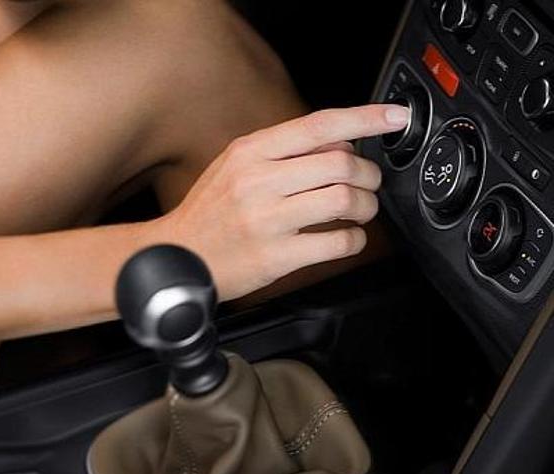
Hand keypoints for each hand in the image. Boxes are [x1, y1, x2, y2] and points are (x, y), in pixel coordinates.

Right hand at [154, 104, 409, 300]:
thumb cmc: (209, 213)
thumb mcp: (234, 167)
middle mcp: (257, 182)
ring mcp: (266, 220)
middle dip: (368, 174)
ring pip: (343, 199)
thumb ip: (281, 152)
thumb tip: (339, 140)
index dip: (365, 118)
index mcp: (249, 153)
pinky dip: (354, 240)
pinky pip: (336, 242)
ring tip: (359, 211)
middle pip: (340, 163)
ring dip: (365, 206)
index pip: (319, 126)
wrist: (176, 256)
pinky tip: (345, 238)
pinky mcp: (275, 256)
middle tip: (367, 184)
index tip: (395, 117)